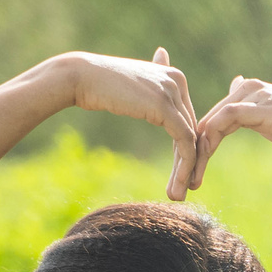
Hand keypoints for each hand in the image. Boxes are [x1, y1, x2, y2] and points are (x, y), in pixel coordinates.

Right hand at [61, 48, 200, 196]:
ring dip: (186, 170)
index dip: (185, 150)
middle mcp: (178, 80)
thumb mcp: (132, 91)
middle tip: (185, 190)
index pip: (187, 119)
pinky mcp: (164, 105)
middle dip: (189, 164)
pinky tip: (177, 184)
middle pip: (191, 130)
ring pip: (190, 138)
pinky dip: (184, 166)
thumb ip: (149, 98)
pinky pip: (184, 140)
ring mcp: (173, 91)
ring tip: (179, 195)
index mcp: (173, 76)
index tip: (181, 175)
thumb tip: (151, 102)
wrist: (80, 77)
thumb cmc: (99, 86)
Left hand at [192, 78, 271, 178]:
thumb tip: (236, 88)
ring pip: (211, 122)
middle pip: (205, 121)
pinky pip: (224, 120)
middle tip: (177, 184)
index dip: (194, 148)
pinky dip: (208, 141)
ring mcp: (254, 96)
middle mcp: (247, 89)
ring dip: (194, 153)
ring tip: (187, 180)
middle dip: (188, 154)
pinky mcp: (261, 108)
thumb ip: (251, 113)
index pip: (210, 119)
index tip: (186, 176)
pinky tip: (200, 162)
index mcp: (247, 92)